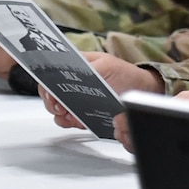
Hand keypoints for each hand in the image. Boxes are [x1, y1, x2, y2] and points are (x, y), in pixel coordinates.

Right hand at [41, 53, 157, 130]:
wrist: (141, 91)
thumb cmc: (126, 74)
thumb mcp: (107, 66)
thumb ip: (88, 70)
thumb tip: (70, 76)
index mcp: (75, 66)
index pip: (50, 72)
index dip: (46, 83)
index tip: (50, 93)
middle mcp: (72, 83)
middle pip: (50, 93)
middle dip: (52, 102)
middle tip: (60, 107)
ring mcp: (76, 99)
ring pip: (57, 109)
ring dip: (60, 114)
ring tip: (70, 115)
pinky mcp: (83, 114)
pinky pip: (69, 121)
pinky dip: (70, 123)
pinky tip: (77, 121)